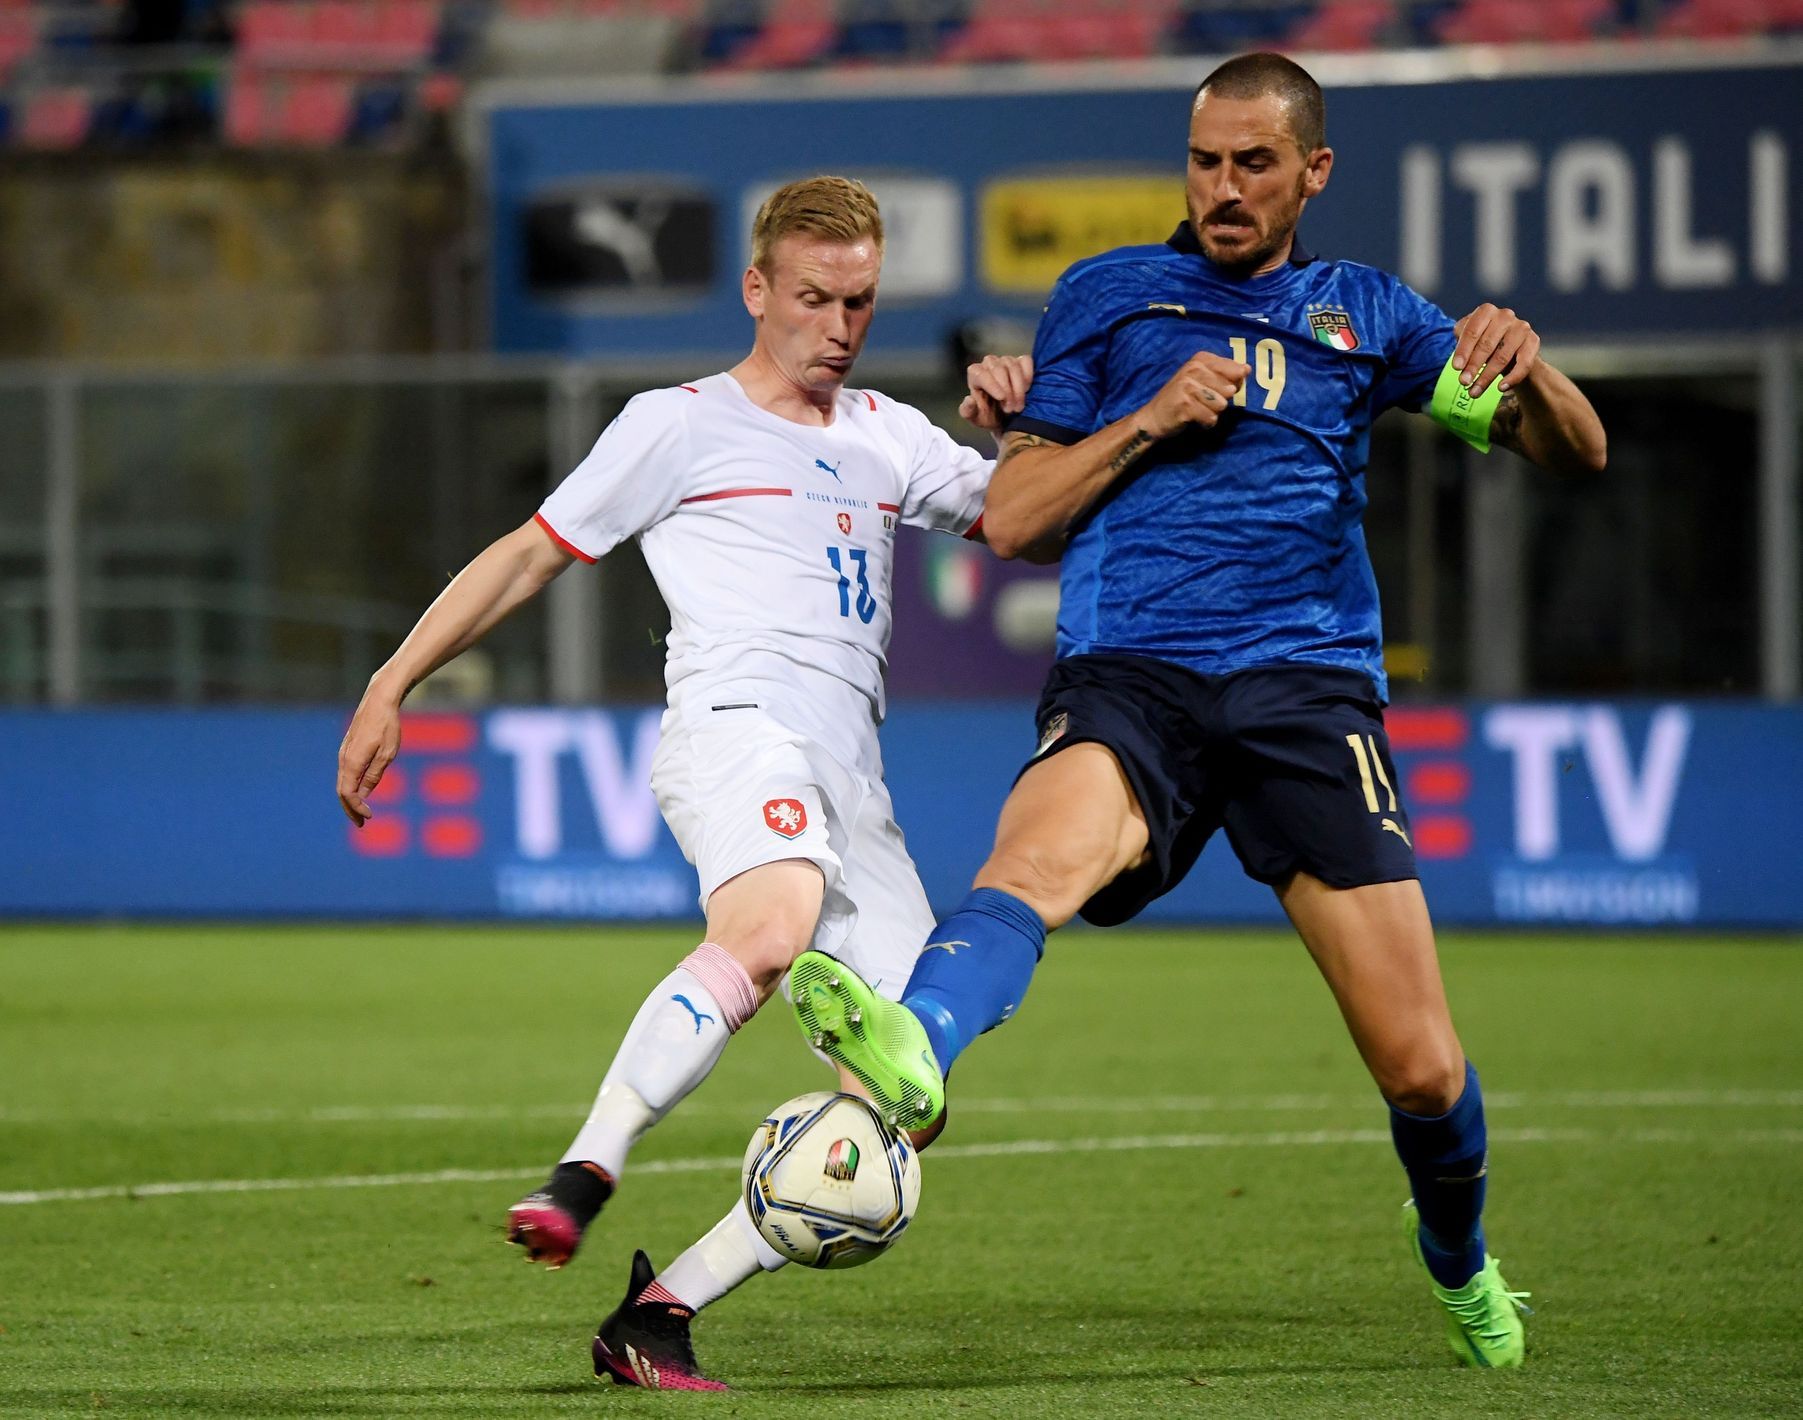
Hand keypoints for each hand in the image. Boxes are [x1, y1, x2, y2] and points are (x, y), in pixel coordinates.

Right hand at [337, 688, 402, 826]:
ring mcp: (344, 753)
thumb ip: (374, 775)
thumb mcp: (387, 754)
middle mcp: (343, 758)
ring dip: (350, 799)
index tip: (369, 816)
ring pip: (342, 782)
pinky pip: (345, 773)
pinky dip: (350, 787)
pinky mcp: (348, 748)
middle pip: (341, 791)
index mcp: (352, 762)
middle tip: (361, 824)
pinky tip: (360, 792)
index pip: (347, 793)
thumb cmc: (387, 726)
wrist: (378, 701)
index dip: (356, 807)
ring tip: (361, 812)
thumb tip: (364, 795)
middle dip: (350, 809)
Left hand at [959, 354, 1033, 431]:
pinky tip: (1027, 389)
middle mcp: (989, 364)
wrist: (1007, 419)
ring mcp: (1006, 361)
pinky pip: (1026, 362)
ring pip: (1013, 366)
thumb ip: (968, 411)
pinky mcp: (1021, 362)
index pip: (981, 374)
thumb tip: (969, 399)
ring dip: (1018, 388)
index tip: (1002, 398)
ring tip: (1018, 406)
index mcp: (975, 375)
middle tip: (1011, 409)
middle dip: (1007, 391)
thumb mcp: (977, 419)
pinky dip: (1028, 375)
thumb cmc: (990, 416)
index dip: (992, 384)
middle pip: (999, 369)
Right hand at [1136, 351, 1248, 438]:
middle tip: (1203, 401)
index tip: (1218, 389)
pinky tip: (1194, 418)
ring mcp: (1188, 385)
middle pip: (1230, 389)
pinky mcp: (1185, 404)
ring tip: (1198, 410)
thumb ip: (1226, 373)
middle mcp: (1193, 368)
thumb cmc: (1183, 398)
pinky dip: (1205, 423)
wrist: (1154, 417)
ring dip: (1213, 412)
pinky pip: (1211, 418)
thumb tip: (1247, 369)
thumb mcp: (1203, 379)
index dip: (1234, 384)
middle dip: (1221, 401)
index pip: (1235, 370)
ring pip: (1221, 404)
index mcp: (1201, 359)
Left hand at [1452, 304, 1540, 397]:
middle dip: (1473, 366)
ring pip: (1502, 356)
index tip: (1456, 368)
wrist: (1512, 350)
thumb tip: (1460, 364)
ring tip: (1474, 392)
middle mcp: (1505, 315)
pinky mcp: (1533, 341)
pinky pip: (1523, 363)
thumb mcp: (1470, 340)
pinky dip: (1512, 378)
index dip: (1463, 350)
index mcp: (1486, 311)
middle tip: (1463, 382)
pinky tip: (1501, 388)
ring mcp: (1521, 327)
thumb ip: (1462, 345)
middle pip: (1486, 344)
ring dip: (1487, 377)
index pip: (1472, 331)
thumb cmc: (1484, 342)